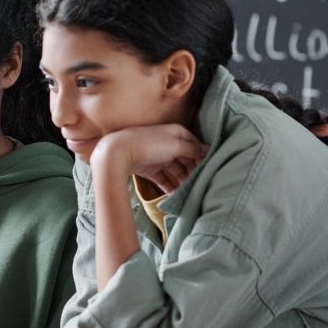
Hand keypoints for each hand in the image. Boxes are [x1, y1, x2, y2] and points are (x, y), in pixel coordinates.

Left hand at [91, 124, 207, 193]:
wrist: (117, 153)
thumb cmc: (148, 145)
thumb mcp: (174, 145)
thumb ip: (193, 149)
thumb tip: (208, 150)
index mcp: (175, 132)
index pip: (195, 144)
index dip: (203, 156)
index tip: (210, 169)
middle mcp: (167, 142)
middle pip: (186, 158)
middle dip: (194, 170)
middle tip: (202, 183)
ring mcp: (158, 156)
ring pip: (175, 169)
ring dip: (183, 180)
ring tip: (192, 192)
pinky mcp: (149, 169)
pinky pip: (163, 179)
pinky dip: (170, 187)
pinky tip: (178, 196)